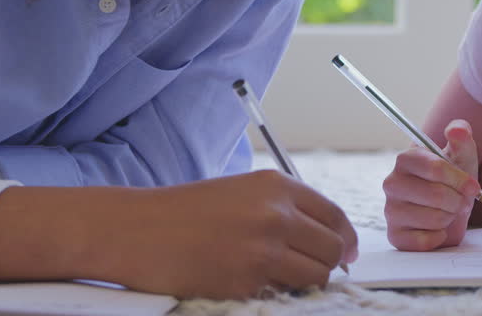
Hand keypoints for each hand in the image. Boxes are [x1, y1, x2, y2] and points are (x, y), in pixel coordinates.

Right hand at [107, 170, 356, 298]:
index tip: (347, 253)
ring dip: (306, 283)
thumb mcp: (241, 193)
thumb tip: (327, 238)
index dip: (346, 238)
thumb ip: (283, 209)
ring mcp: (263, 249)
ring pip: (316, 276)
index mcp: (277, 186)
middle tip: (313, 271)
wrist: (135, 229)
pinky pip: (282, 295)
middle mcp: (277, 213)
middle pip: (332, 248)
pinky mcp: (246, 281)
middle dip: (329, 264)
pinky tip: (251, 284)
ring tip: (281, 279)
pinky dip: (275, 294)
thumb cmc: (184, 212)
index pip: (334, 215)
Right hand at [382, 119, 481, 250]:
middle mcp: (392, 183)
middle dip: (458, 201)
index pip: (436, 168)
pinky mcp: (394, 236)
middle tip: (459, 201)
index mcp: (406, 159)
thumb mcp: (462, 156)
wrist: (450, 209)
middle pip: (437, 195)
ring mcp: (390, 210)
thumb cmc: (454, 181)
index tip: (473, 187)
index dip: (460, 180)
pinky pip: (425, 241)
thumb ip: (462, 137)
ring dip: (450, 218)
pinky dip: (439, 237)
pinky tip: (436, 229)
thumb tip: (456, 129)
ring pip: (434, 218)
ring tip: (447, 213)